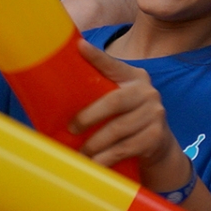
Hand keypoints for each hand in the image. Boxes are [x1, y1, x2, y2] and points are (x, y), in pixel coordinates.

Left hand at [70, 39, 191, 189]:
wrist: (157, 145)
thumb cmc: (125, 120)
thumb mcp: (116, 100)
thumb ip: (96, 91)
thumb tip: (53, 87)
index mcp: (133, 77)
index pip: (113, 65)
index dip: (97, 56)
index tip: (79, 46)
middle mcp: (147, 92)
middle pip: (115, 101)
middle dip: (89, 116)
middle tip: (71, 129)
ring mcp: (155, 113)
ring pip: (117, 129)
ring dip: (93, 145)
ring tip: (79, 154)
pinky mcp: (156, 136)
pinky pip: (124, 148)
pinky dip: (105, 158)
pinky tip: (94, 163)